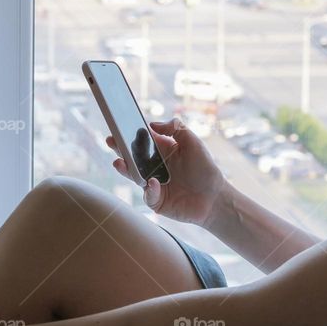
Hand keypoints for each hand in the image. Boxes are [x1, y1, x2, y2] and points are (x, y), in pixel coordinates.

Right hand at [107, 118, 225, 225]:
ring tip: (119, 162)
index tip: (120, 127)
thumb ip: (175, 128)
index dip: (130, 134)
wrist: (215, 197)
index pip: (142, 140)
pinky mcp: (156, 201)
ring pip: (134, 176)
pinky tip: (153, 183)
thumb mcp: (193, 141)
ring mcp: (154, 184)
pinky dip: (149, 189)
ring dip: (126, 169)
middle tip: (111, 141)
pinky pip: (147, 195)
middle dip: (120, 149)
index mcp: (162, 150)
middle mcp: (155, 167)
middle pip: (133, 157)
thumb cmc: (205, 168)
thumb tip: (152, 124)